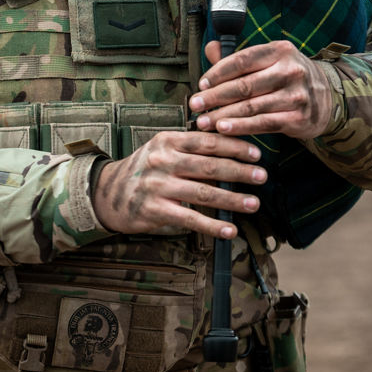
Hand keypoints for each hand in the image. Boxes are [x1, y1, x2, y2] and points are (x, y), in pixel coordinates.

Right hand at [91, 130, 266, 239]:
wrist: (109, 193)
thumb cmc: (145, 169)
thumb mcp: (162, 149)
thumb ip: (191, 147)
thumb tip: (231, 147)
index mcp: (167, 141)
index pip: (207, 141)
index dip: (234, 146)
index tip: (256, 153)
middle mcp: (163, 161)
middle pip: (209, 165)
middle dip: (239, 171)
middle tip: (262, 176)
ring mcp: (158, 186)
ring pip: (203, 192)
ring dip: (232, 199)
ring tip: (254, 204)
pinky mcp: (155, 210)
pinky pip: (190, 219)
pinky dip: (213, 226)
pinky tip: (230, 230)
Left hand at [189, 39, 333, 140]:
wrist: (326, 99)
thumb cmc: (288, 78)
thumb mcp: (269, 61)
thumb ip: (239, 58)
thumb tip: (211, 47)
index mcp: (280, 50)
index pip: (241, 60)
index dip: (217, 72)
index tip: (201, 84)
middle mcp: (290, 70)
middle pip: (244, 85)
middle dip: (215, 96)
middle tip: (195, 104)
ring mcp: (296, 94)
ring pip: (251, 106)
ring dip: (223, 115)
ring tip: (203, 121)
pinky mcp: (298, 117)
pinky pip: (263, 123)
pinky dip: (241, 127)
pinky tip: (224, 130)